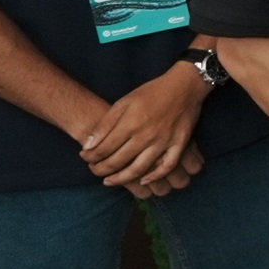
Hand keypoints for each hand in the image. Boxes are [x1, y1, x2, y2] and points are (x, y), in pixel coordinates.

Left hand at [80, 64, 206, 190]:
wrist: (184, 86)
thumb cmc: (151, 93)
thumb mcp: (124, 102)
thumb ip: (105, 124)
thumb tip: (88, 146)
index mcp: (130, 123)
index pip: (104, 148)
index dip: (90, 156)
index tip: (84, 157)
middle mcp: (146, 136)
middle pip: (118, 161)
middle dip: (101, 169)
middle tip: (94, 170)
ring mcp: (163, 142)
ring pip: (139, 169)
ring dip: (121, 178)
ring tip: (110, 181)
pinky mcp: (179, 145)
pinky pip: (166, 167)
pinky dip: (155, 177)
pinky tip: (143, 181)